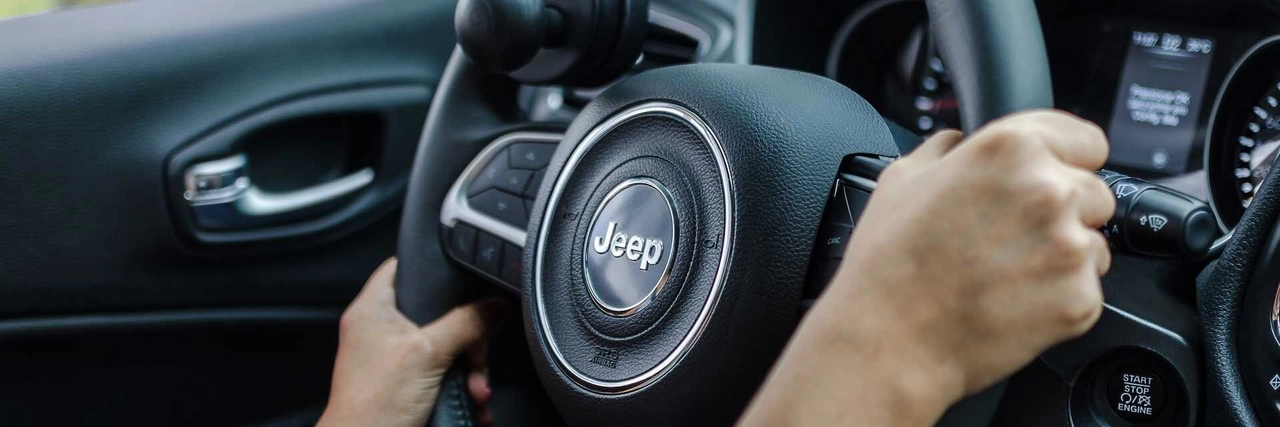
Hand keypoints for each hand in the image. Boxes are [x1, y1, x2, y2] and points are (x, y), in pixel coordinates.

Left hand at [318, 258, 506, 426]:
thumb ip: (465, 323)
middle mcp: (383, 330)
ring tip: (476, 389)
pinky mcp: (410, 383)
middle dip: (468, 338)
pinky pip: (447, 374)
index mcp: (373, 310)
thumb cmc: (373, 406)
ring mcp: (397, 358)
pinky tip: (474, 402)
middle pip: (439, 311)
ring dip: (472, 369)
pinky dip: (464, 388)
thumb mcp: (427, 354)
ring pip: (449, 346)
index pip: (402, 265)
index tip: (465, 272)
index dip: (433, 264)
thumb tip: (496, 305)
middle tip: (477, 355)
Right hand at [741, 110, 1112, 425]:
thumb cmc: (888, 264)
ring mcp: (1070, 248)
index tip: (1052, 178)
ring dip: (1063, 255)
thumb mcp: (900, 179)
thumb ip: (944, 149)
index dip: (1065, 160)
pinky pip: (1086, 289)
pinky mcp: (1080, 299)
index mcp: (1010, 148)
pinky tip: (1011, 300)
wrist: (890, 339)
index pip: (1086, 139)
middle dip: (1064, 212)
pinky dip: (1057, 297)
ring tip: (1006, 273)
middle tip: (1011, 237)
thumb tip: (958, 142)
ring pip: (1094, 243)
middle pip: (1095, 193)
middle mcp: (1049, 190)